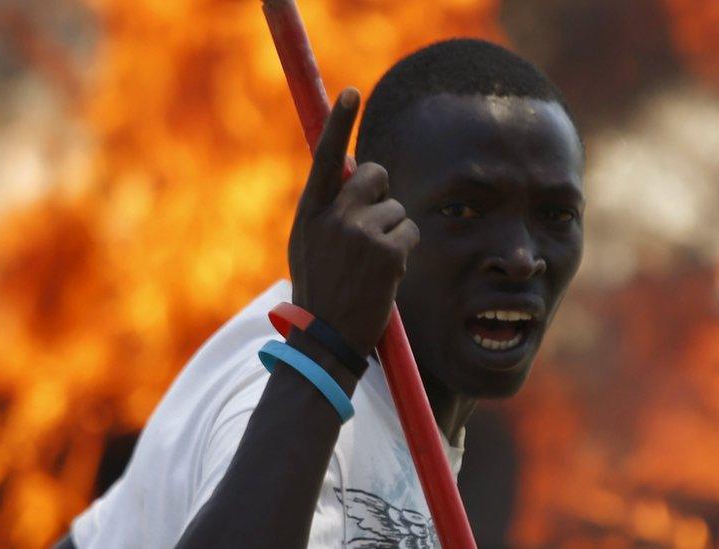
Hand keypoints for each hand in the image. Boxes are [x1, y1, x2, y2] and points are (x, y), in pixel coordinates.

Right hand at [288, 88, 419, 356]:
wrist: (327, 339)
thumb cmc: (319, 293)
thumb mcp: (309, 246)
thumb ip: (327, 210)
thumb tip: (354, 173)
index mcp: (309, 213)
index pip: (325, 157)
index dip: (338, 123)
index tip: (351, 93)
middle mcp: (333, 217)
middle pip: (374, 174)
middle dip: (381, 192)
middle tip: (373, 224)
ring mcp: (361, 233)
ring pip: (397, 207)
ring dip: (392, 231)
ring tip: (373, 264)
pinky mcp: (388, 251)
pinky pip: (410, 230)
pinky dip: (404, 249)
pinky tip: (386, 274)